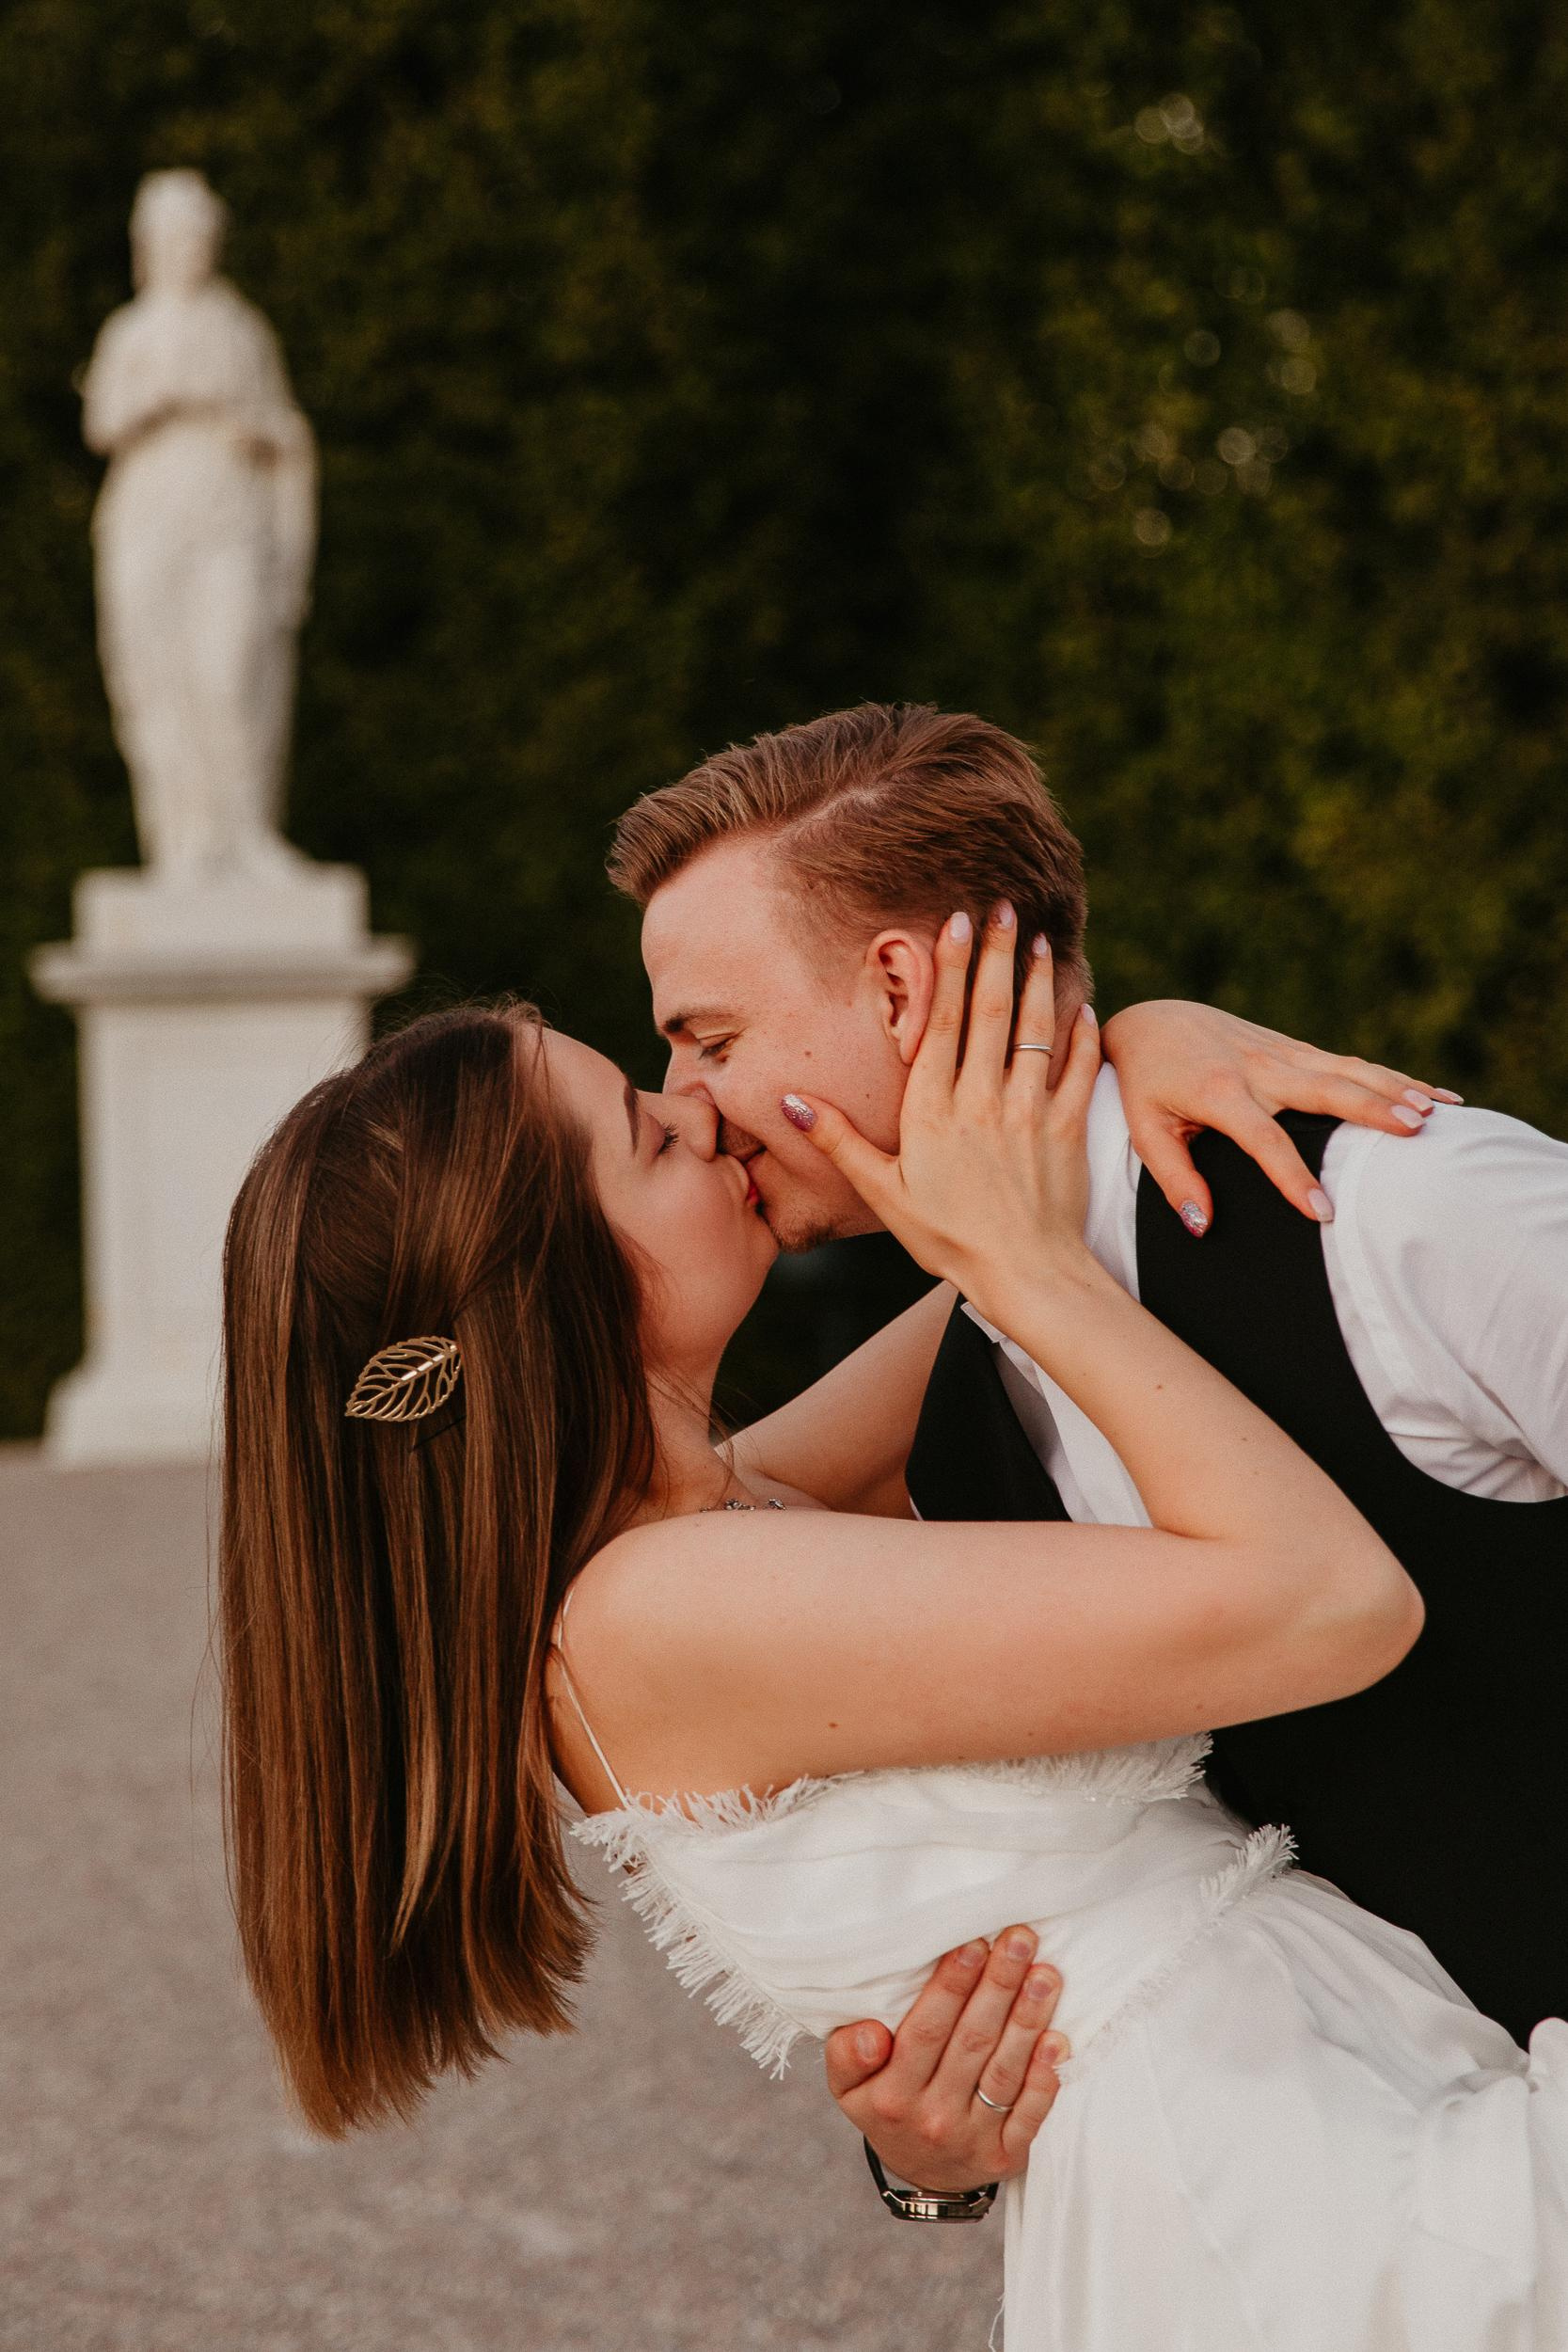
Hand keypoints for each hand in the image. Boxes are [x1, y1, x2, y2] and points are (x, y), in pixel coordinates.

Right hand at [782, 904, 1101, 1295]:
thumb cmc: (948, 1238)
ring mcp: (1031, 1111)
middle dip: (997, 955)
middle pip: (992, 1012)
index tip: (956, 924)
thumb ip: (839, 1142)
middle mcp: (983, 1100)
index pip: (944, 1024)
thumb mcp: (884, 1193)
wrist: (1026, 1275)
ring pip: (1036, 1029)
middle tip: (1004, 908)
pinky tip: (1081, 1003)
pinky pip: (1077, 1068)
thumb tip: (789, 1102)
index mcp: (934, 1111)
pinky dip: (1081, 1033)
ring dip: (1039, 980)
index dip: (950, 970)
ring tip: (1040, 940)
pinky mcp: (1068, 1129)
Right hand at [824, 1927, 1067, 2192]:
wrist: (925, 2178)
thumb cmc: (888, 2106)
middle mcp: (933, 2117)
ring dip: (1027, 2020)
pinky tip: (1057, 2040)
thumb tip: (874, 2033)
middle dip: (998, 1986)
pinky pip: (1030, 2115)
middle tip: (1020, 1939)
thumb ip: (848, 2053)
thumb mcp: (848, 2085)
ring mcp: (972, 2139)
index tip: (975, 1942)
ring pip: (1004, 2072)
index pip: (926, 2030)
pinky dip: (1045, 2078)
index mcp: (891, 2095)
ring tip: (1046, 1975)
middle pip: (971, 2042)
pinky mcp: (1006, 2156)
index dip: (952, 1986)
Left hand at [1099, 999, 1461, 1231]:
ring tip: (1435, 1115)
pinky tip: (1431, 1095)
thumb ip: (1173, 1179)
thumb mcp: (1146, 1131)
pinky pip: (1350, 1063)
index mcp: (1219, 1093)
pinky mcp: (1293, 1048)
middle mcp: (1258, 1067)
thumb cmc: (1145, 1085)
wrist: (1151, 1021)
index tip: (1323, 1212)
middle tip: (1413, 1133)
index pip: (1264, 1139)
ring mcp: (1281, 1053)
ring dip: (1394, 1089)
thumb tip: (1202, 1225)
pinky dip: (1392, 1077)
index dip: (1293, 1177)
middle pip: (1325, 1089)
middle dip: (1370, 1110)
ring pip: (1348, 1070)